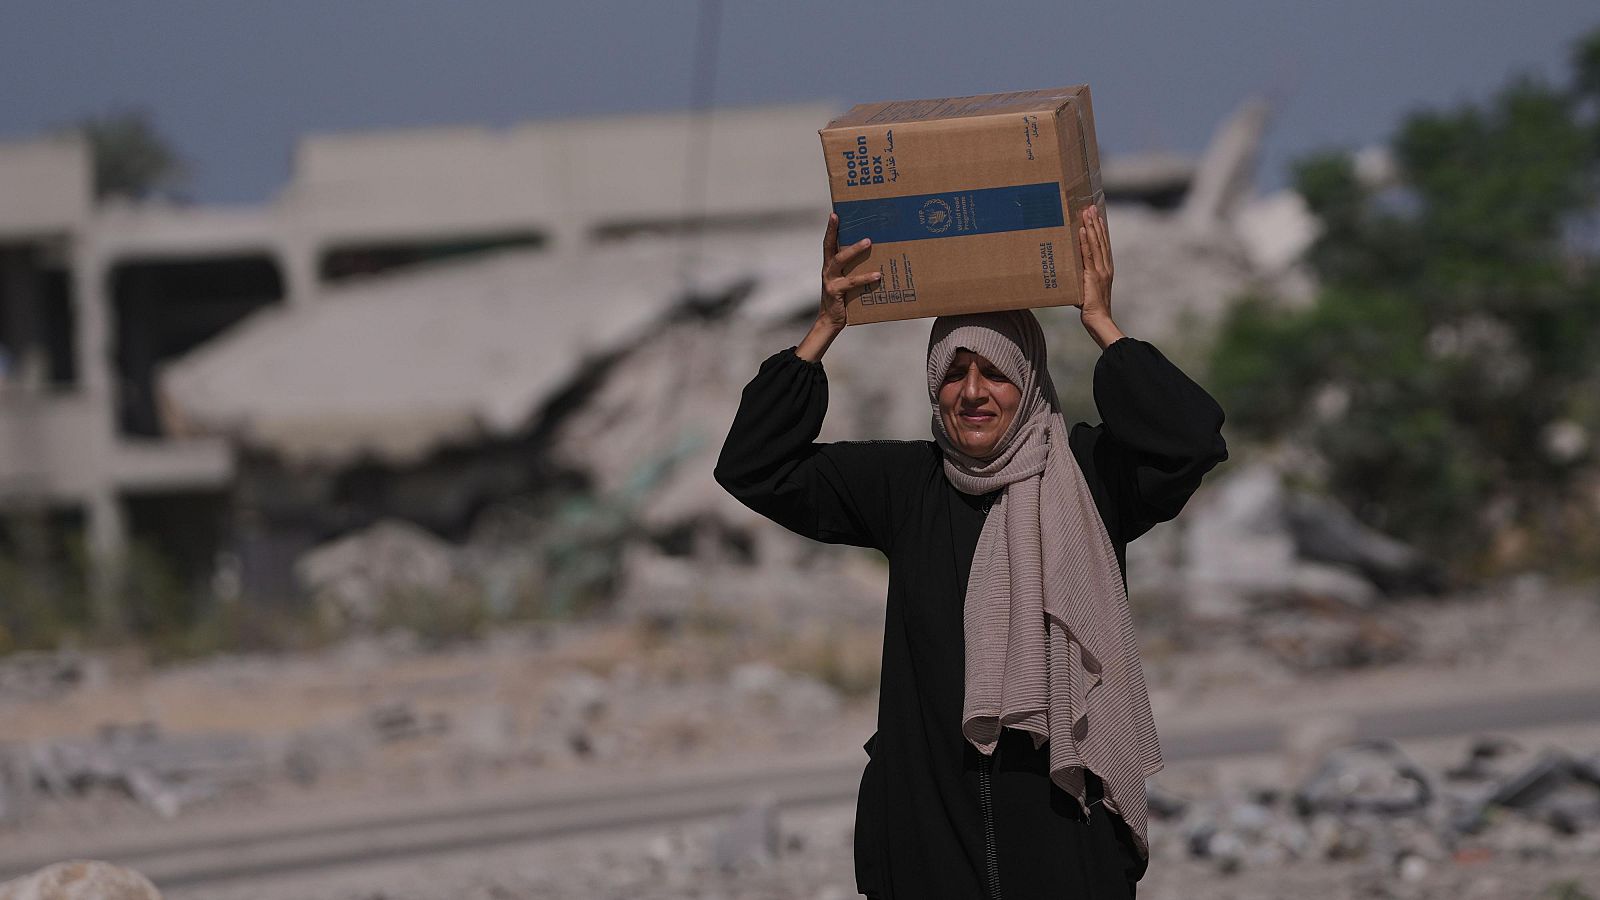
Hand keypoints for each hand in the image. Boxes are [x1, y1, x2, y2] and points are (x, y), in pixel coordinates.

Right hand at [819, 213, 880, 327]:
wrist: (831, 320)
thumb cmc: (844, 298)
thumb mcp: (847, 280)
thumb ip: (855, 269)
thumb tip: (876, 254)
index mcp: (829, 265)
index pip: (828, 243)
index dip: (830, 229)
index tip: (834, 213)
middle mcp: (827, 270)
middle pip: (830, 246)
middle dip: (835, 231)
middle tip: (842, 217)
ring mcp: (830, 280)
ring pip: (840, 260)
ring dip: (854, 249)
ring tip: (868, 241)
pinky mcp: (836, 292)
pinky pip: (852, 282)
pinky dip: (865, 278)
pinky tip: (878, 275)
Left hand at [1075, 205, 1112, 320]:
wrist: (1099, 320)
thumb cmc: (1091, 308)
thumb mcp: (1087, 289)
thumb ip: (1082, 278)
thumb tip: (1071, 273)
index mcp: (1106, 268)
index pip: (1104, 244)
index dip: (1100, 229)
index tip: (1097, 216)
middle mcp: (1105, 267)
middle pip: (1101, 240)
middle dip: (1096, 222)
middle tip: (1091, 207)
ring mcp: (1100, 270)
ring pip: (1095, 244)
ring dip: (1091, 227)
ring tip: (1086, 212)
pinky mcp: (1092, 276)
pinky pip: (1088, 256)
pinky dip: (1085, 242)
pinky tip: (1082, 230)